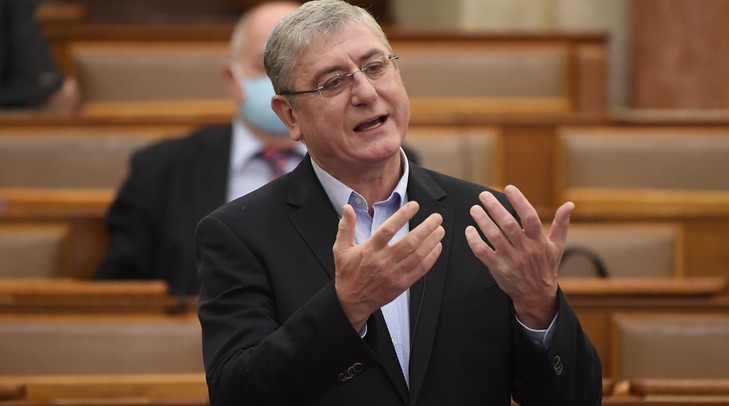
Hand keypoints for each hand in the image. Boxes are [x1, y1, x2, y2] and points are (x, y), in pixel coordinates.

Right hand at [333, 201, 443, 330]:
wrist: (351, 301)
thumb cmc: (347, 274)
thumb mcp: (341, 249)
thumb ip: (346, 227)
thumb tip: (348, 207)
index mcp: (370, 250)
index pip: (389, 229)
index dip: (403, 216)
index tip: (414, 206)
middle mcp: (384, 261)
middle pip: (409, 242)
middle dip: (426, 228)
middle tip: (436, 218)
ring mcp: (394, 273)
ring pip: (418, 255)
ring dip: (431, 241)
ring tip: (440, 229)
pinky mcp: (402, 284)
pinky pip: (420, 269)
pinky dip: (431, 258)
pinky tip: (437, 247)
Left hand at [465, 185, 573, 328]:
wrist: (537, 295)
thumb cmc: (546, 267)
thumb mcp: (557, 246)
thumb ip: (561, 224)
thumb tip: (570, 205)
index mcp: (539, 241)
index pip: (530, 217)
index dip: (519, 201)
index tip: (509, 188)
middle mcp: (525, 249)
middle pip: (508, 225)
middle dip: (495, 208)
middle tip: (483, 196)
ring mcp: (511, 260)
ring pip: (494, 236)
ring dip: (482, 221)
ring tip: (474, 209)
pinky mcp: (498, 269)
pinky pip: (483, 253)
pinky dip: (474, 241)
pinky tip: (469, 230)